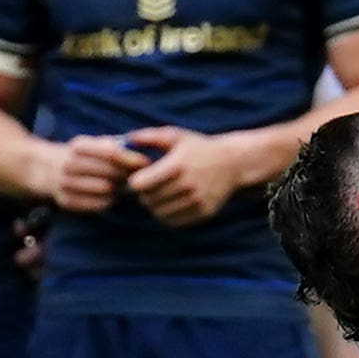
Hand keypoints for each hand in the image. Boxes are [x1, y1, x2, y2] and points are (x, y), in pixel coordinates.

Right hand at [43, 132, 147, 214]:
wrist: (52, 171)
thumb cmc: (87, 156)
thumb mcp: (98, 144)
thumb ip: (120, 147)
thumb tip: (144, 157)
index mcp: (79, 146)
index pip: (111, 152)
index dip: (131, 159)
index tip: (146, 163)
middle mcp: (69, 164)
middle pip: (110, 172)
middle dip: (127, 174)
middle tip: (140, 177)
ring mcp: (65, 184)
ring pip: (106, 189)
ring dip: (119, 188)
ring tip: (122, 184)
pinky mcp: (66, 202)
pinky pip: (99, 205)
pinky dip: (109, 200)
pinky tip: (110, 195)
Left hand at [124, 126, 250, 225]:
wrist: (232, 163)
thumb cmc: (198, 147)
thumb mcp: (176, 136)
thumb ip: (149, 136)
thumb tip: (126, 140)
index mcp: (177, 165)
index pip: (139, 184)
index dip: (135, 181)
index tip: (140, 177)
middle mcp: (187, 185)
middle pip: (147, 200)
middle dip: (143, 194)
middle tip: (149, 187)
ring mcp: (196, 201)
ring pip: (158, 213)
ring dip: (154, 206)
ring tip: (158, 195)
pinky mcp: (203, 213)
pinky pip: (173, 222)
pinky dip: (167, 216)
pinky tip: (170, 204)